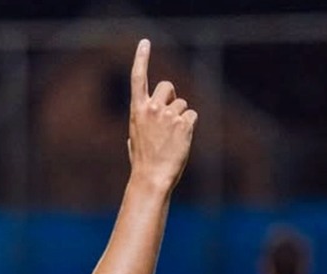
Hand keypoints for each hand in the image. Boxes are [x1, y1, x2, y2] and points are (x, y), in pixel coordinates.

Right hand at [127, 39, 196, 191]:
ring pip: (182, 105)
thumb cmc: (142, 162)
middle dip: (171, 96)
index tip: (145, 43)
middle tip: (169, 117)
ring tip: (172, 138)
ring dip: (181, 117)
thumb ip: (142, 122)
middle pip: (167, 86)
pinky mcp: (183, 123)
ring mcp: (168, 115)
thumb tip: (147, 122)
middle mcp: (151, 108)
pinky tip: (180, 141)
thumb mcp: (135, 138)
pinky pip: (192, 116)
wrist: (152, 178)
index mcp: (136, 111)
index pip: (137, 78)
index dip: (141, 59)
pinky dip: (189, 127)